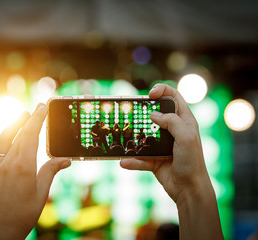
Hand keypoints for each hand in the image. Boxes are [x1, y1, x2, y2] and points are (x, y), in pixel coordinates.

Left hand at [0, 104, 70, 239]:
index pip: (31, 135)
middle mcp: (8, 163)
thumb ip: (51, 172)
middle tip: (36, 110)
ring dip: (11, 127)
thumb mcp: (42, 192)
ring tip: (20, 116)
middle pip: (19, 135)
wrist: (2, 230)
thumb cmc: (25, 213)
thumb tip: (65, 159)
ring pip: (3, 141)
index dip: (37, 120)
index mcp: (24, 166)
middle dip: (28, 120)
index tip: (42, 109)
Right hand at [120, 83, 208, 202]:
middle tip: (131, 113)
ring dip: (133, 138)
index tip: (150, 94)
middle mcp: (172, 130)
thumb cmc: (192, 162)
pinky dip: (132, 160)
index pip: (173, 97)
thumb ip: (171, 122)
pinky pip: (139, 157)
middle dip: (142, 112)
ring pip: (143, 135)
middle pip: (154, 113)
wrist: (188, 189)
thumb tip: (153, 115)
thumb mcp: (186, 137)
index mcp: (184, 121)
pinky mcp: (153, 158)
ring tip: (123, 138)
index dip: (162, 91)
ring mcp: (161, 144)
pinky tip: (124, 162)